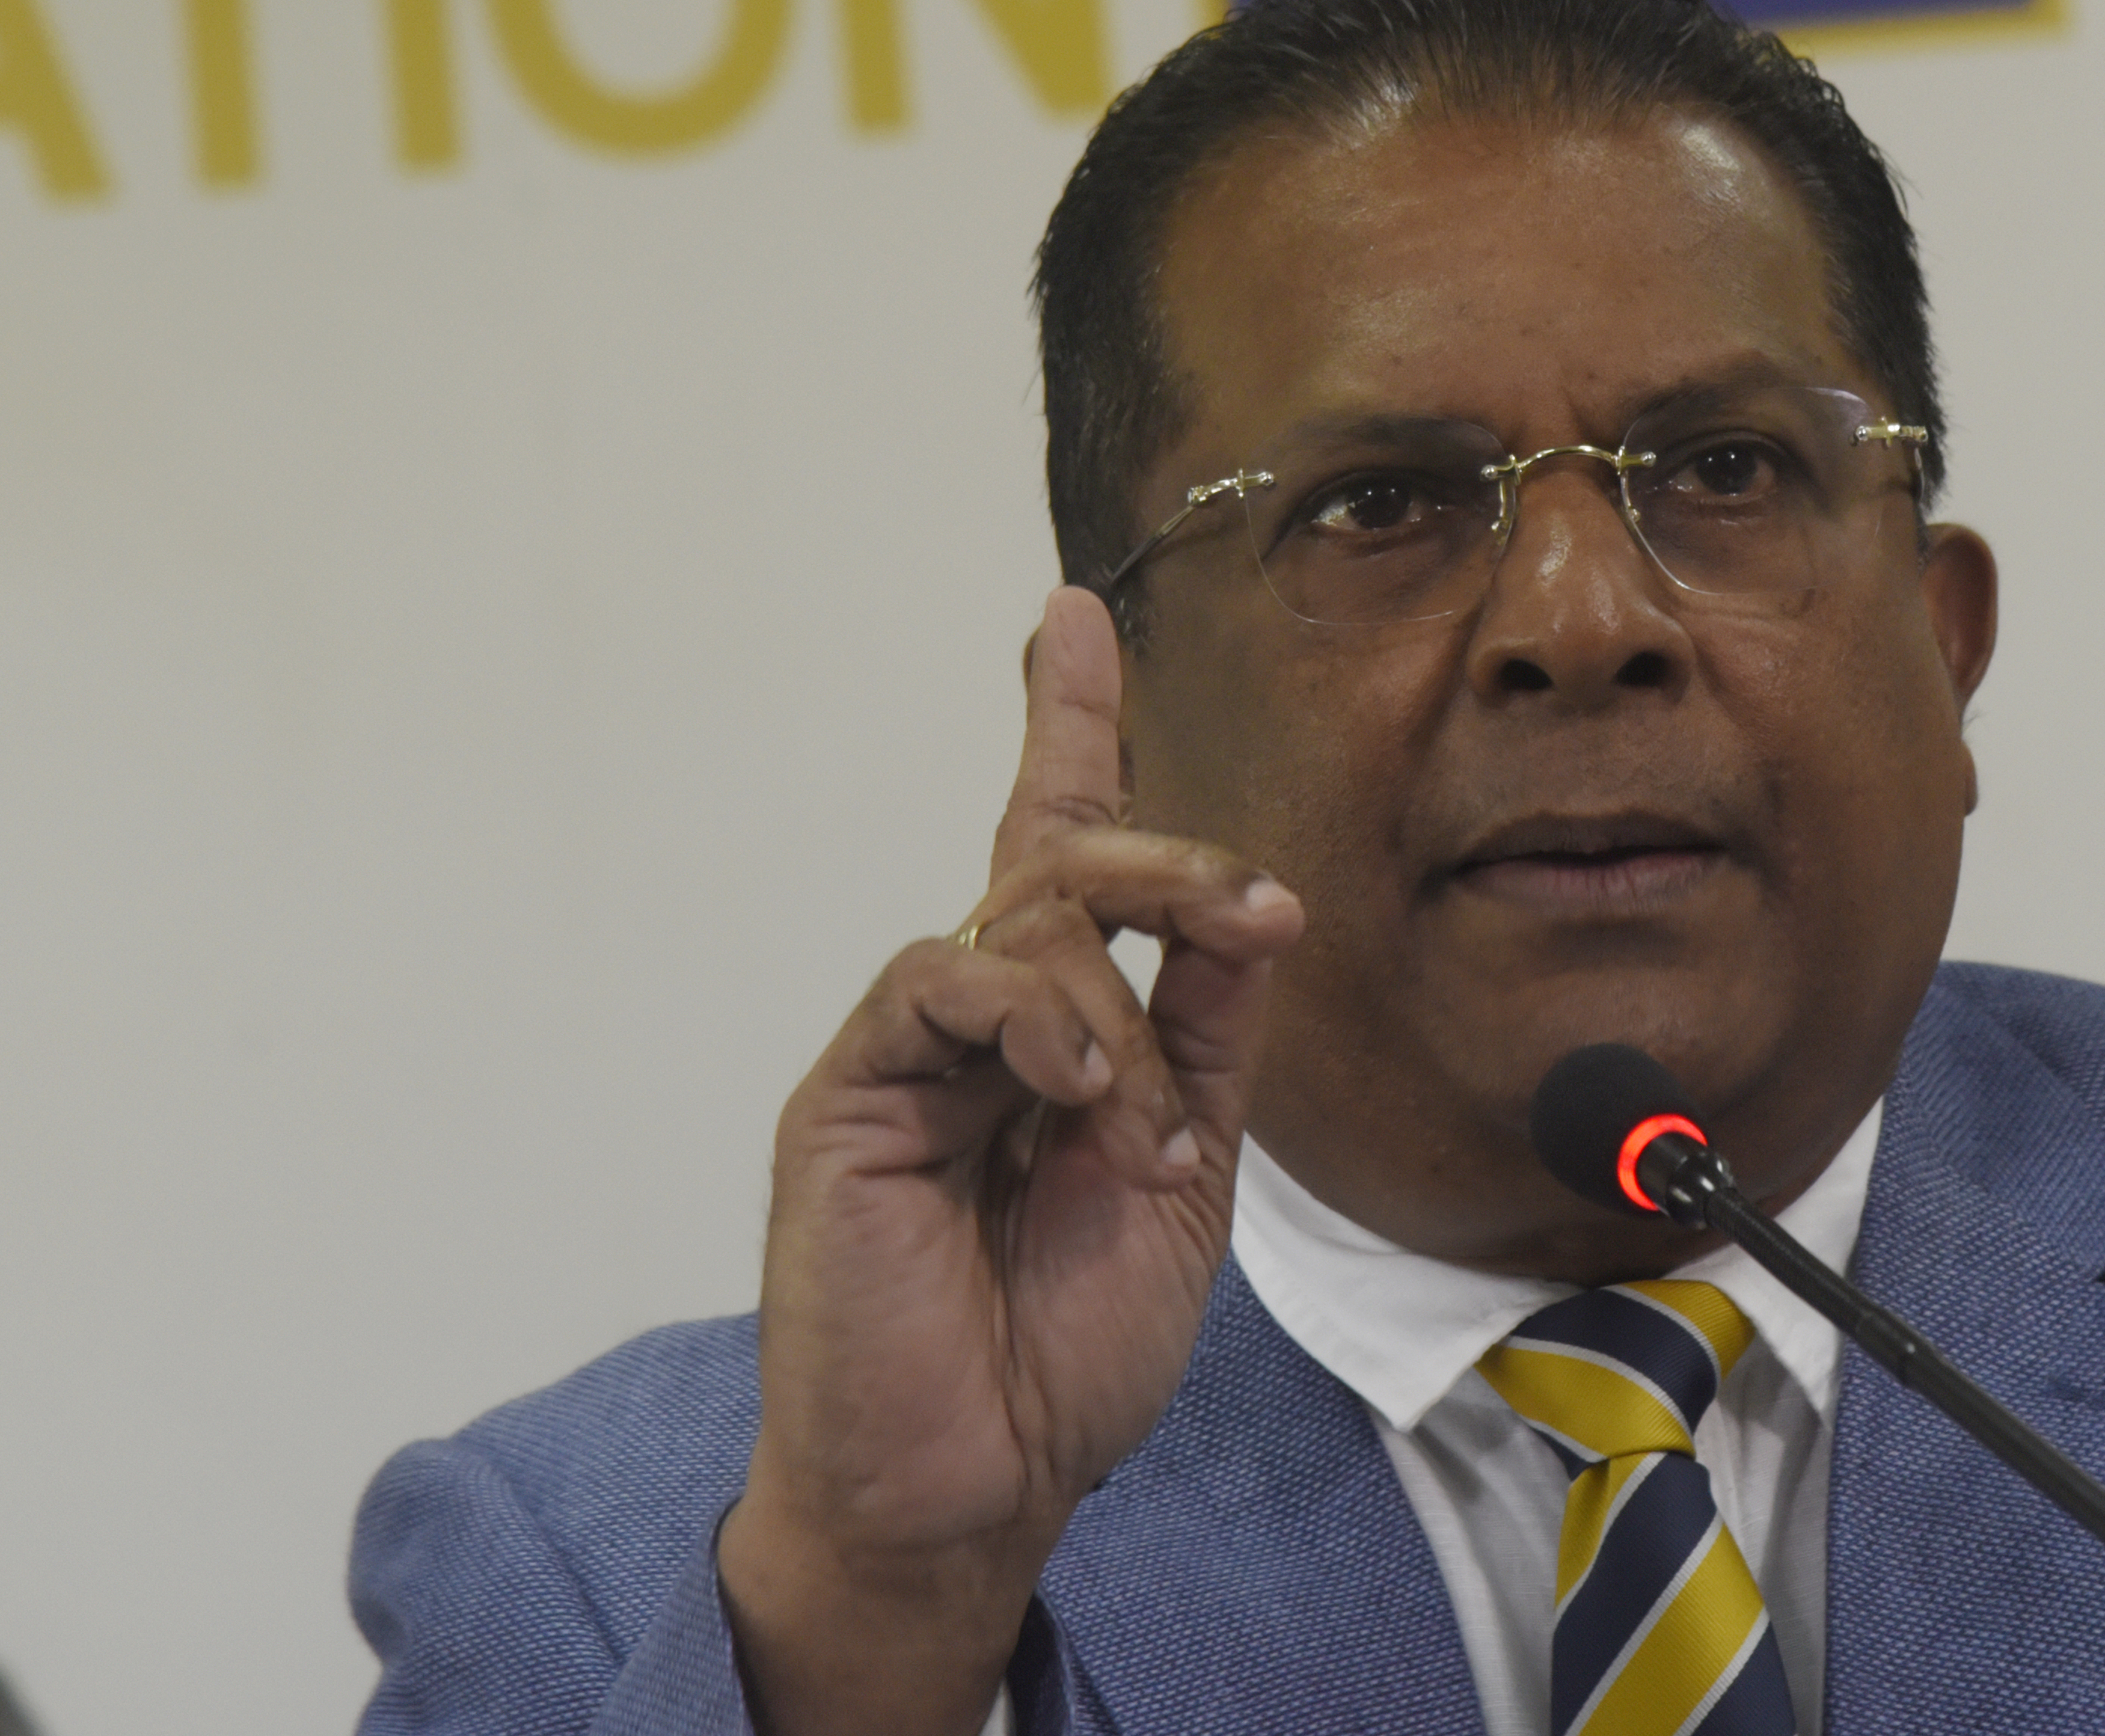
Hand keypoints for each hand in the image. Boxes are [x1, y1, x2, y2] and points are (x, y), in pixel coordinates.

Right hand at [717, 587, 1303, 1735]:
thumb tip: (1255, 917)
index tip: (1072, 618)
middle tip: (1252, 913)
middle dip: (1173, 863)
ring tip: (1145, 1137)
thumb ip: (1212, 1045)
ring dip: (1121, 1008)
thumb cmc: (1063, 1352)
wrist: (969, 1487)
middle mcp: (975, 1024)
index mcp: (1054, 1038)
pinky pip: (938, 980)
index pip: (1058, 857)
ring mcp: (905, 1051)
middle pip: (1061, 864)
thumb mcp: (1185, 1182)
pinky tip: (1077, 1098)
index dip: (1067, 731)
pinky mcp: (849, 1091)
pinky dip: (1034, 1020)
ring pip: (1018, 919)